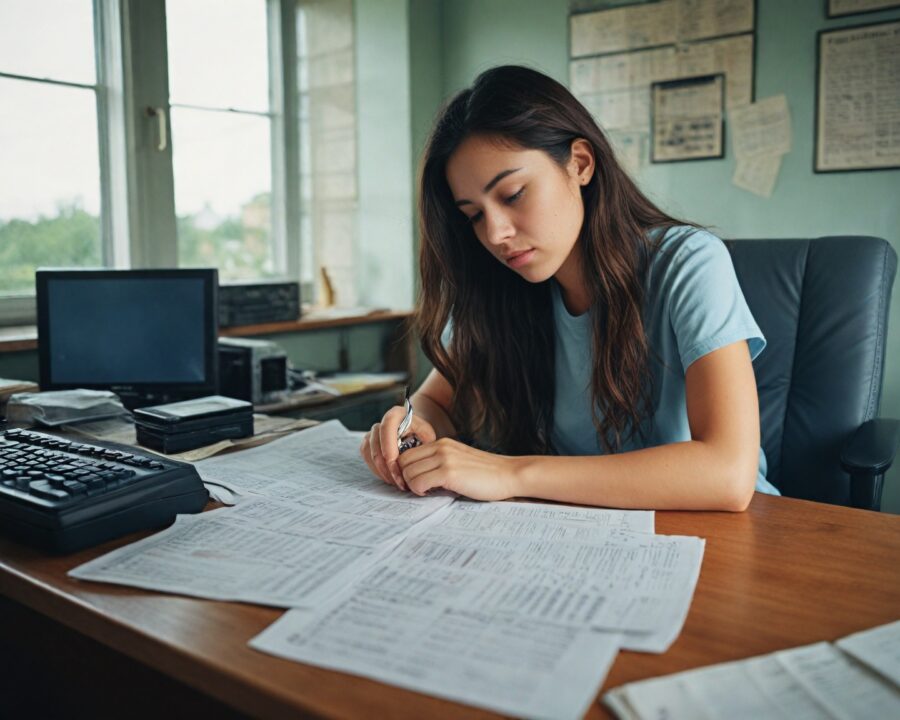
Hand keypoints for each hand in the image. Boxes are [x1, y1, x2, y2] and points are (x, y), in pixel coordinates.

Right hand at [360, 405, 436, 490]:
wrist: (413, 433)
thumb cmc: (421, 434)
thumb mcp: (427, 434)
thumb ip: (424, 440)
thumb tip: (418, 452)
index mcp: (395, 414)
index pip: (387, 427)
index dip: (388, 445)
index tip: (394, 462)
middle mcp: (380, 423)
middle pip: (376, 444)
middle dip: (386, 465)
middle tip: (399, 480)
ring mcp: (371, 435)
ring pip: (369, 453)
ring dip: (382, 470)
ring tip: (396, 482)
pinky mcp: (367, 446)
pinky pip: (366, 458)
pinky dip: (377, 470)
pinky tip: (389, 478)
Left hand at [398, 438, 518, 500]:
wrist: (509, 474)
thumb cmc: (486, 473)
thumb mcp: (459, 460)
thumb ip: (439, 463)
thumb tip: (417, 476)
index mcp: (442, 443)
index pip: (407, 453)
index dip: (406, 469)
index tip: (414, 481)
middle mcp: (440, 447)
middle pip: (403, 461)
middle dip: (405, 478)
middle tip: (417, 489)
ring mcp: (444, 458)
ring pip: (408, 472)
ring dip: (412, 485)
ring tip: (426, 491)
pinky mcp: (449, 472)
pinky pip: (418, 482)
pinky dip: (420, 491)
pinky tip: (432, 493)